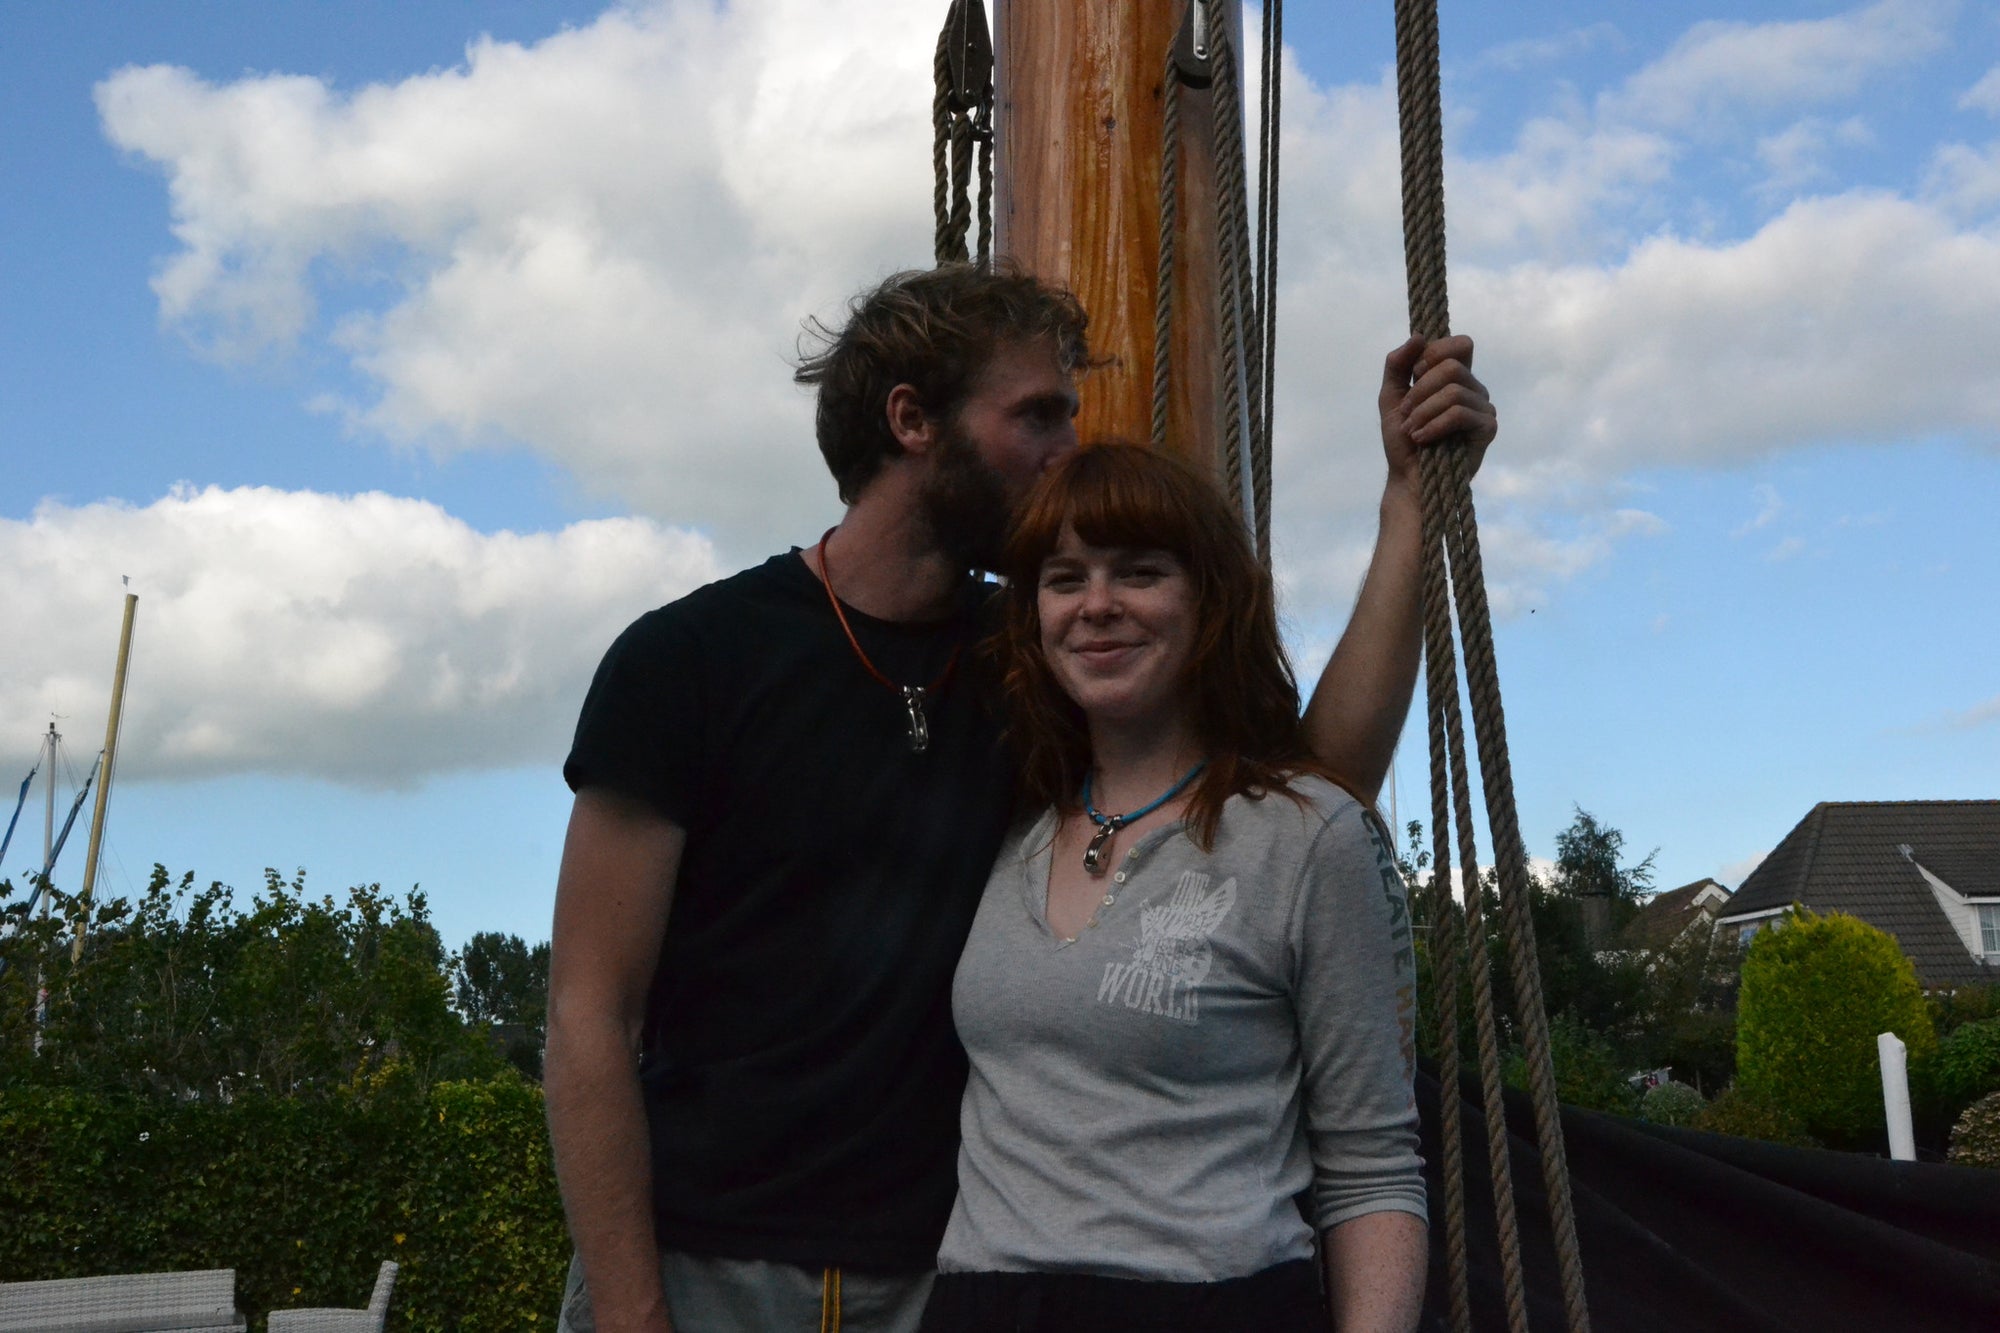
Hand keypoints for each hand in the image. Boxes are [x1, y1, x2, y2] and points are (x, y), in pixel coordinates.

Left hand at [1377, 334, 1495, 492]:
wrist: (1408, 477)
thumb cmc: (1402, 439)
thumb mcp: (1390, 397)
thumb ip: (1397, 365)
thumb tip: (1418, 337)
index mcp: (1455, 377)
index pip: (1460, 344)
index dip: (1434, 353)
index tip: (1414, 374)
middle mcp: (1473, 388)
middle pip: (1452, 366)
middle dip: (1419, 390)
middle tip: (1406, 413)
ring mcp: (1483, 407)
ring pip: (1453, 391)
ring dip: (1422, 411)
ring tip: (1411, 430)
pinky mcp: (1487, 428)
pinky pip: (1460, 414)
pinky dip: (1434, 425)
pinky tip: (1422, 438)